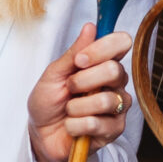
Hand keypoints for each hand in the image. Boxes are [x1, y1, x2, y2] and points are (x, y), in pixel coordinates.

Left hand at [28, 23, 133, 161]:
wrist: (41, 135)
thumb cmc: (48, 101)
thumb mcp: (54, 74)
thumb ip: (73, 53)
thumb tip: (91, 27)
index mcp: (103, 63)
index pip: (121, 43)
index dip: (101, 48)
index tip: (80, 60)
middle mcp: (116, 83)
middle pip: (114, 71)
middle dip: (82, 81)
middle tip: (69, 88)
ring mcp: (118, 106)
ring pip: (105, 100)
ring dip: (75, 107)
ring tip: (68, 111)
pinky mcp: (114, 130)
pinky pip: (96, 123)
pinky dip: (75, 125)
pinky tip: (72, 126)